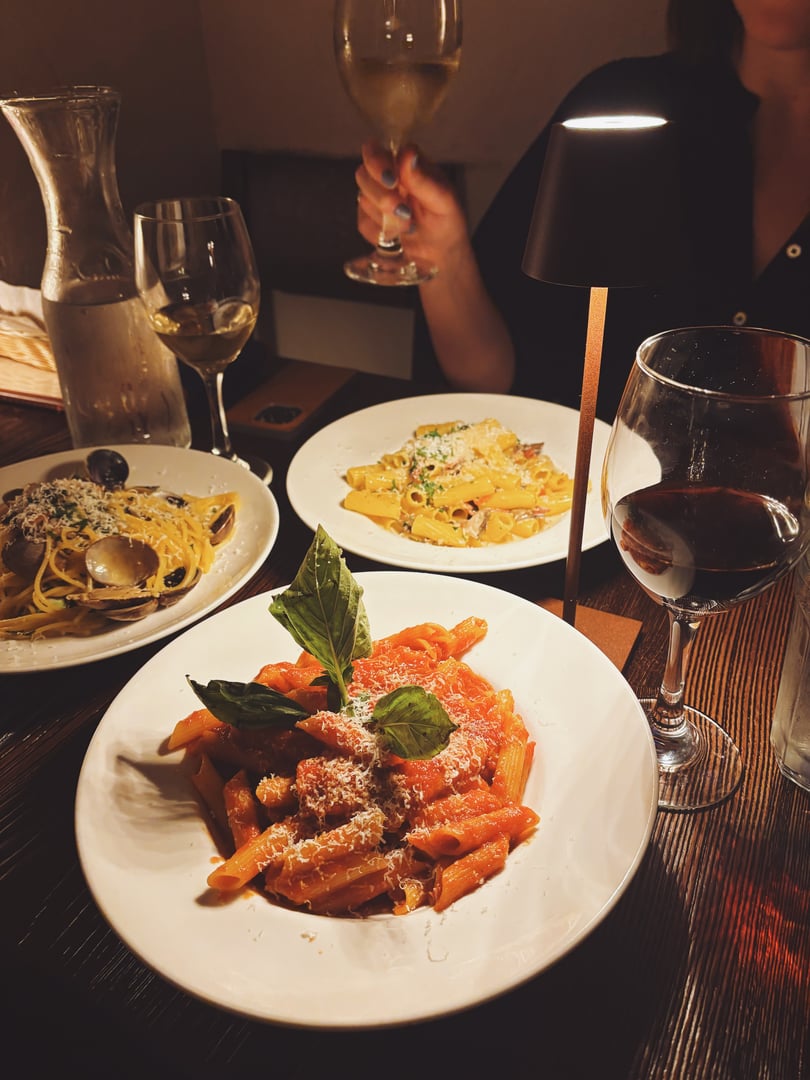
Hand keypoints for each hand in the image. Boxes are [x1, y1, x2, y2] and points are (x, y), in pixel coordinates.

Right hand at [355, 140, 469, 270]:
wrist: (440, 253)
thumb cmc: (446, 221)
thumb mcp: (443, 200)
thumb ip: (424, 179)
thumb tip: (408, 156)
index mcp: (405, 163)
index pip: (376, 151)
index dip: (379, 164)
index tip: (393, 182)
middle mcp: (386, 176)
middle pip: (363, 173)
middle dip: (381, 196)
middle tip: (404, 212)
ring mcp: (375, 197)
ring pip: (363, 199)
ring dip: (386, 217)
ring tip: (409, 226)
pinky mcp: (368, 220)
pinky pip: (364, 224)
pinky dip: (382, 232)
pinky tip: (398, 236)